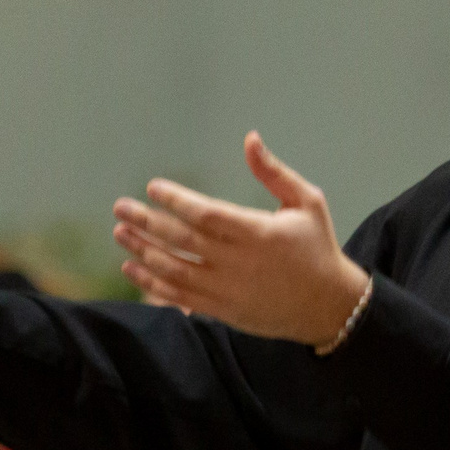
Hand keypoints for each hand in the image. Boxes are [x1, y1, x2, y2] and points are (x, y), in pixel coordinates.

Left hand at [111, 134, 369, 347]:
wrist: (329, 306)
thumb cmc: (317, 247)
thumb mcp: (307, 202)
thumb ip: (274, 172)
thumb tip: (249, 139)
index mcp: (258, 232)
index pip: (206, 214)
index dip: (176, 201)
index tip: (153, 187)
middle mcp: (239, 263)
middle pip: (182, 241)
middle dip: (146, 222)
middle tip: (120, 207)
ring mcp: (229, 290)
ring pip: (175, 269)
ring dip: (143, 251)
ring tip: (121, 234)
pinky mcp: (223, 310)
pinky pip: (180, 296)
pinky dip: (153, 282)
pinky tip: (133, 267)